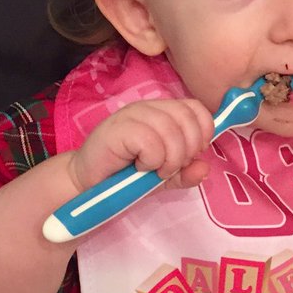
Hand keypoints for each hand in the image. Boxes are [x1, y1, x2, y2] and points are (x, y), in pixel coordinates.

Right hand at [68, 98, 214, 192]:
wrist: (88, 184)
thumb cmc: (126, 176)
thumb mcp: (164, 176)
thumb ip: (185, 172)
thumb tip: (205, 168)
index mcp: (162, 112)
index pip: (196, 108)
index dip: (202, 132)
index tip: (192, 155)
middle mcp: (149, 108)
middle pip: (187, 118)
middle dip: (187, 150)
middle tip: (170, 168)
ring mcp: (132, 115)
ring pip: (171, 130)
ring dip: (170, 159)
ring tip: (154, 170)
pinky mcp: (119, 128)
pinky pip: (151, 141)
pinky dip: (152, 160)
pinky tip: (139, 167)